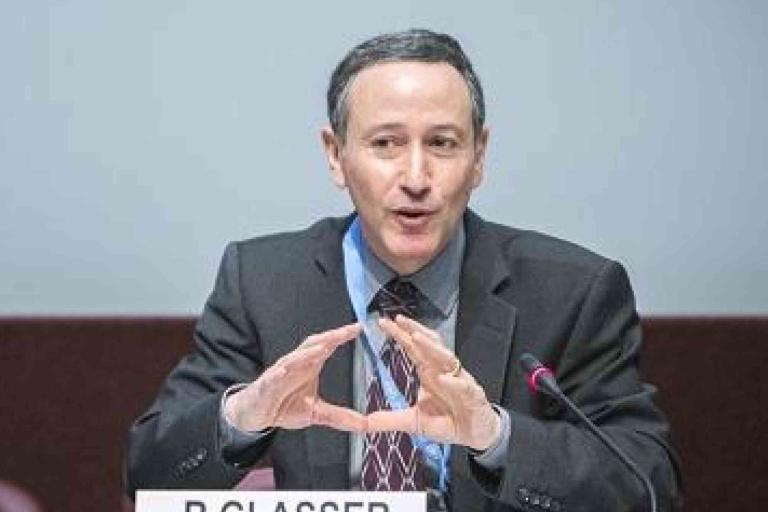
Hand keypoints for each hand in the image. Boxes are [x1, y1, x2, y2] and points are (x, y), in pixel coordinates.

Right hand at [224, 323, 365, 432]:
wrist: (256, 413)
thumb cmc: (284, 405)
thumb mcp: (317, 413)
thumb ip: (340, 417)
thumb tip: (364, 424)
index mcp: (310, 366)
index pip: (328, 346)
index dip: (342, 336)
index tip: (358, 328)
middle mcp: (297, 364)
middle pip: (314, 345)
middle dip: (330, 337)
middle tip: (347, 331)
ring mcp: (281, 372)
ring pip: (295, 357)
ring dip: (308, 352)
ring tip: (322, 348)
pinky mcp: (267, 384)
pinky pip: (273, 376)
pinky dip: (280, 371)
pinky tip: (285, 370)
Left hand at [365, 315, 501, 450]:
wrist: (475, 434)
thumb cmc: (446, 421)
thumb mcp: (413, 422)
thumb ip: (389, 420)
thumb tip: (364, 422)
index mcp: (429, 373)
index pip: (412, 348)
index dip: (400, 335)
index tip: (383, 322)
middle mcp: (443, 371)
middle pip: (428, 345)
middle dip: (414, 330)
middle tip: (398, 320)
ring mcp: (459, 381)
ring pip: (446, 358)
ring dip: (432, 348)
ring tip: (417, 338)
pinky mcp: (473, 396)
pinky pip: (463, 386)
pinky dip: (454, 382)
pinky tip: (444, 378)